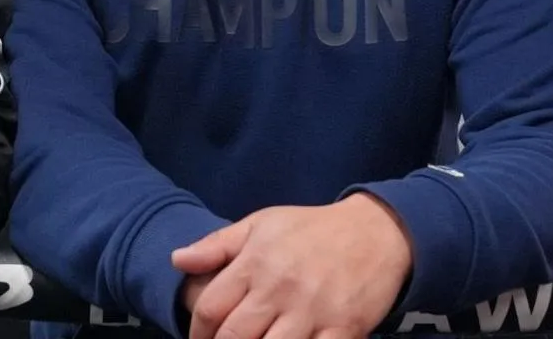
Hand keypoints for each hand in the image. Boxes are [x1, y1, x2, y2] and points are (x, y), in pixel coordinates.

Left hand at [171, 193, 412, 338]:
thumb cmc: (310, 229)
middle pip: (234, 336)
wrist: (375, 232)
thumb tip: (177, 259)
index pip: (210, 307)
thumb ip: (216, 246)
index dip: (197, 331)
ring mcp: (312, 312)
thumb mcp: (260, 225)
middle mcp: (280, 290)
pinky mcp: (344, 330)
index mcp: (255, 263)